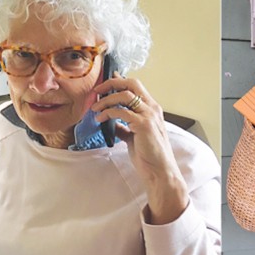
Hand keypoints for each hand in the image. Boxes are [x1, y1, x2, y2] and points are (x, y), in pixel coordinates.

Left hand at [91, 72, 188, 224]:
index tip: (103, 86)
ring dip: (107, 99)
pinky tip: (100, 118)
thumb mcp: (134, 137)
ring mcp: (149, 115)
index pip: (135, 86)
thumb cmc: (149, 156)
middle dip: (111, 83)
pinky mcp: (143, 125)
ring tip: (95, 108)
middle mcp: (152, 108)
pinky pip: (121, 112)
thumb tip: (111, 121)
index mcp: (151, 109)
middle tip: (97, 91)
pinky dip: (108, 112)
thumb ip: (125, 127)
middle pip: (131, 84)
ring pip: (125, 95)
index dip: (118, 82)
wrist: (160, 172)